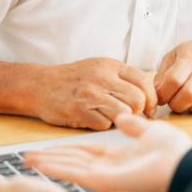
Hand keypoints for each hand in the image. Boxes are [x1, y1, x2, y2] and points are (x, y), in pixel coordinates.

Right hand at [24, 113, 191, 191]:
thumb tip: (123, 117)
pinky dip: (57, 169)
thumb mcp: (151, 129)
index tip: (54, 142)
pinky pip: (76, 173)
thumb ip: (135, 125)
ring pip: (72, 166)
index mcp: (119, 155)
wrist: (182, 166)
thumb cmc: (172, 149)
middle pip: (76, 159)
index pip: (88, 149)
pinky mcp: (105, 181)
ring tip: (29, 159)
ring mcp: (106, 174)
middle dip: (54, 157)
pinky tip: (41, 165)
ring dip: (50, 162)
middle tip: (31, 155)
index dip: (69, 146)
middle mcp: (110, 165)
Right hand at [33, 58, 156, 129]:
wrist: (40, 85)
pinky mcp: (80, 112)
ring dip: (123, 119)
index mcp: (110, 66)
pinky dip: (104, 125)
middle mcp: (102, 79)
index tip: (149, 107)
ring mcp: (91, 96)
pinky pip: (105, 125)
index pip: (144, 81)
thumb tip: (147, 94)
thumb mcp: (99, 67)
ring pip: (124, 113)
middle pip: (138, 100)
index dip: (152, 97)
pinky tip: (96, 120)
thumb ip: (121, 77)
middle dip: (140, 111)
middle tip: (134, 116)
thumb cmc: (73, 79)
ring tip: (114, 117)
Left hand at [154, 38, 191, 112]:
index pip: (174, 80)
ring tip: (191, 104)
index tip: (161, 98)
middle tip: (175, 102)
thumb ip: (163, 73)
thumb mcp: (175, 55)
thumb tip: (157, 92)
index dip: (163, 94)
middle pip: (190, 93)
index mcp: (190, 55)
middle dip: (177, 104)